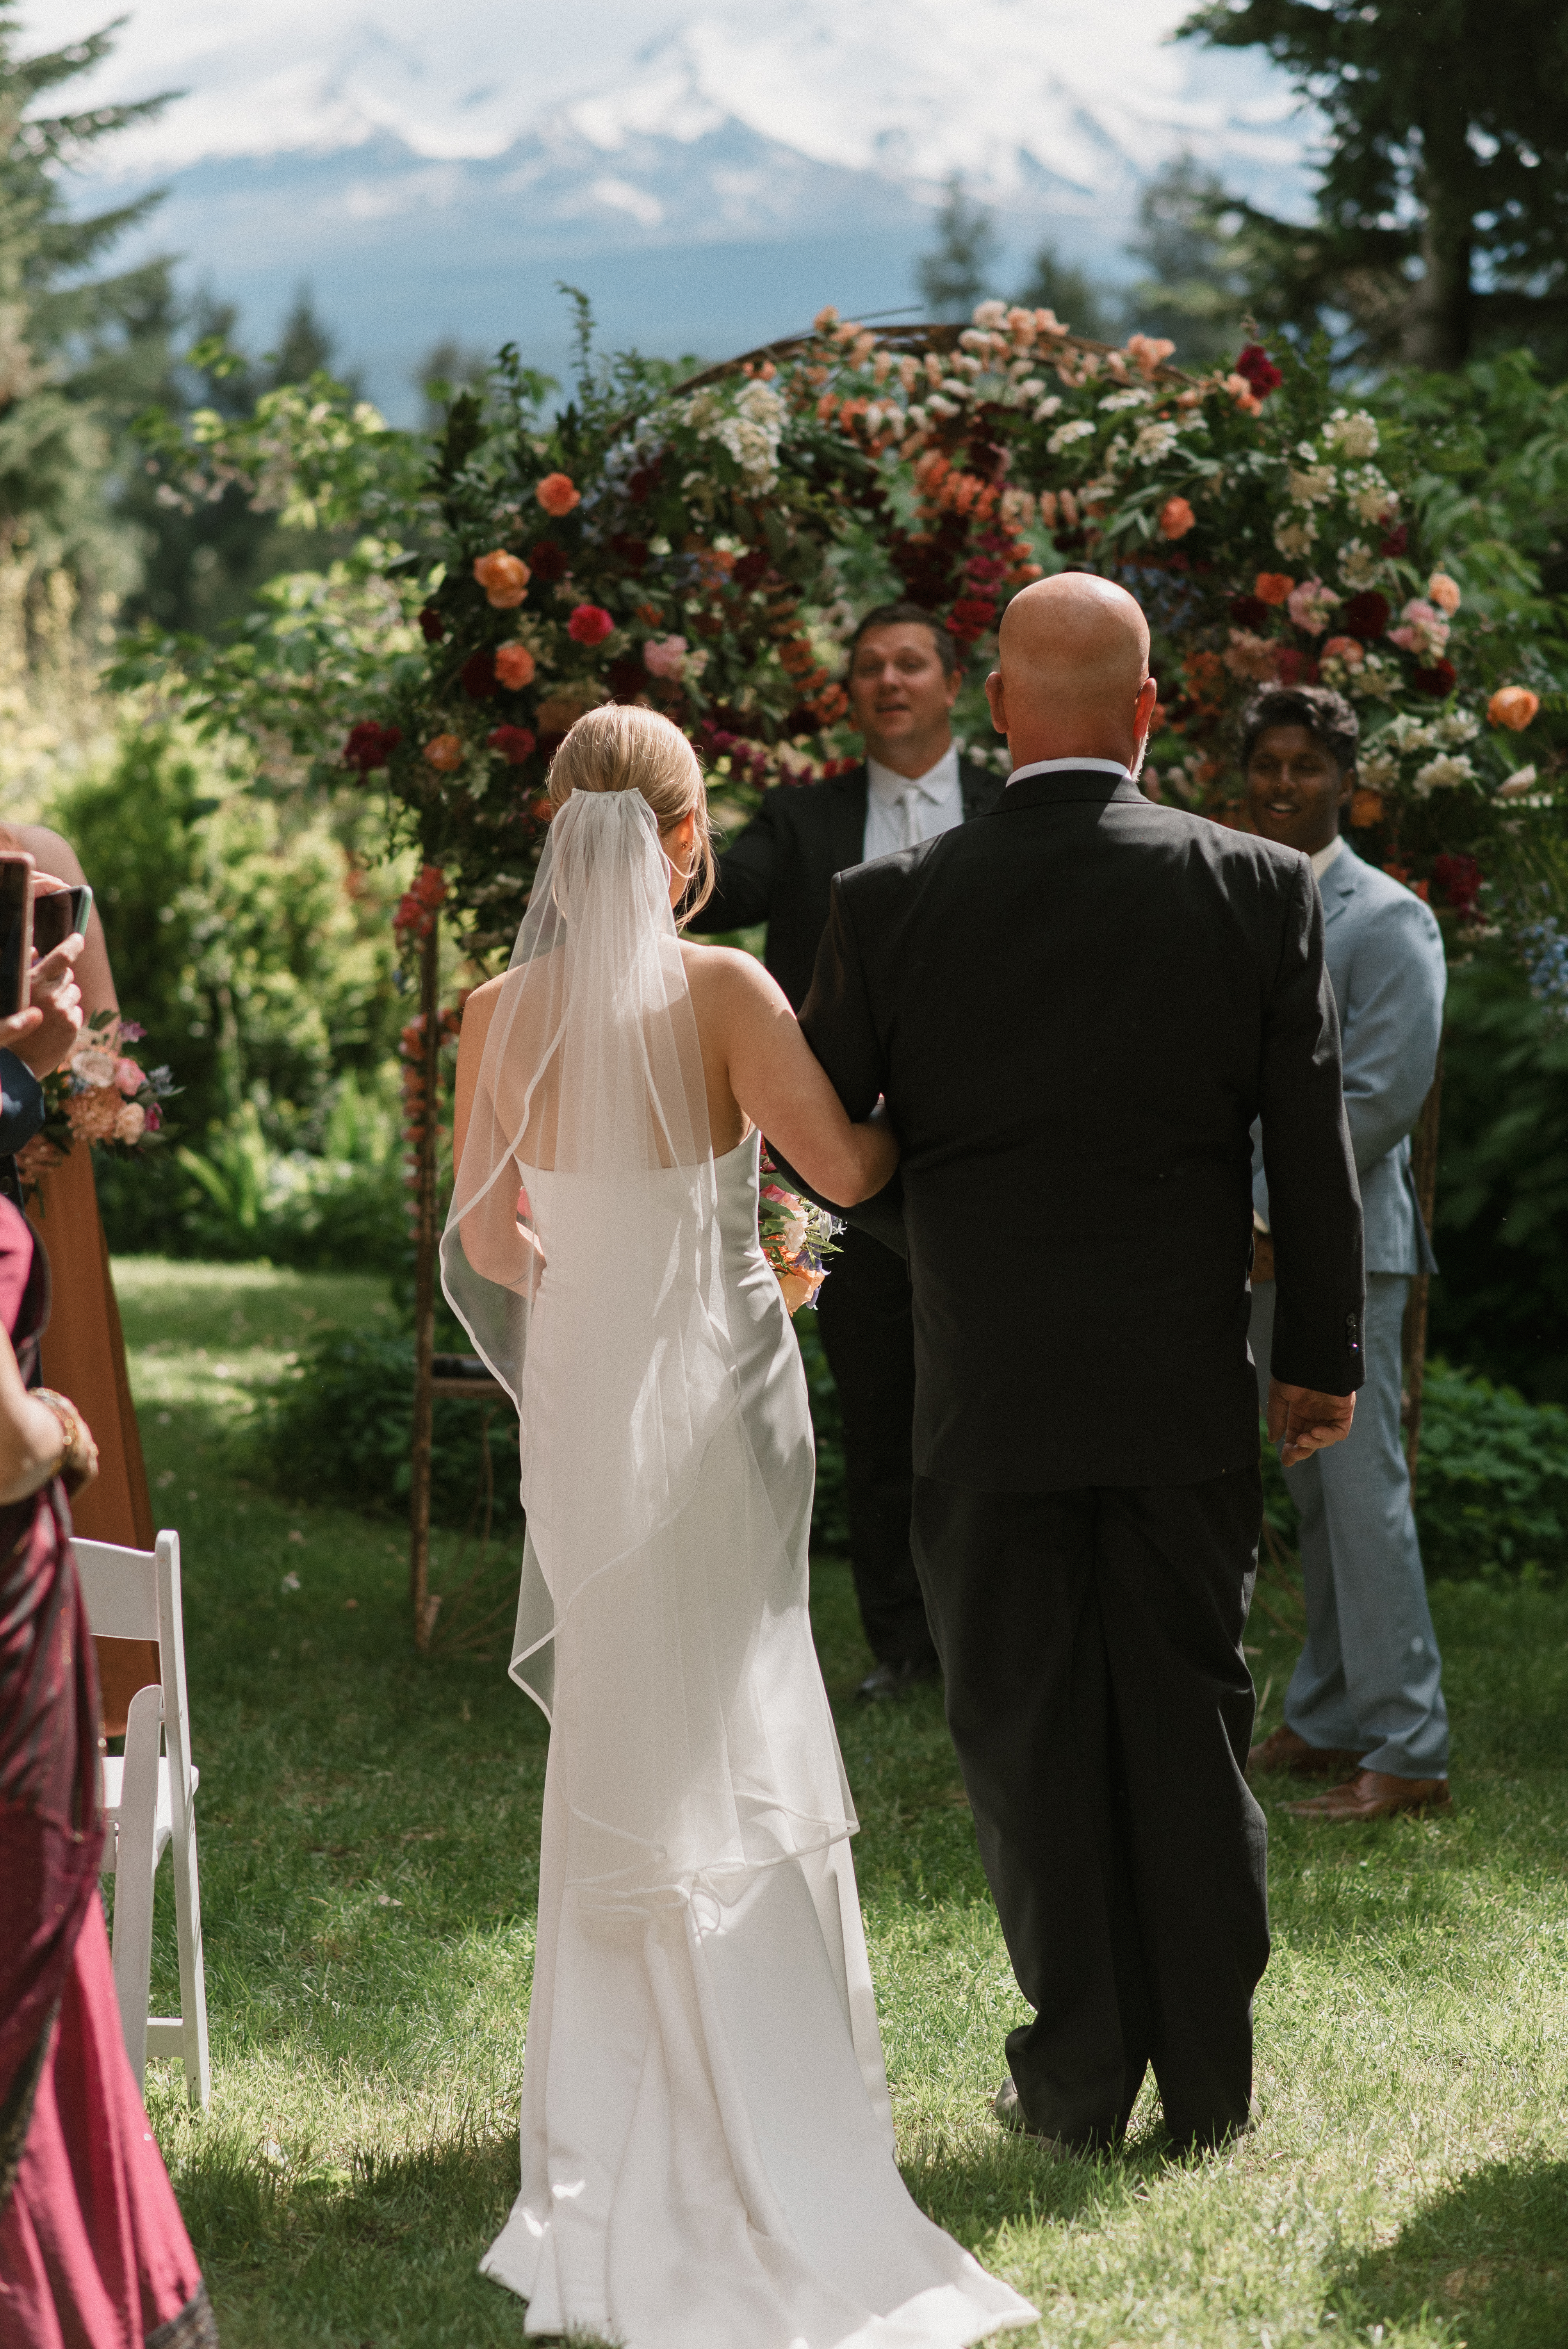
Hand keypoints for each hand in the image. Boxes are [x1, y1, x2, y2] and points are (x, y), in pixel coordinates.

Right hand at [8, 935, 83, 1077]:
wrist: (15, 1061)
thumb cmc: (10, 1023)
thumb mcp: (11, 994)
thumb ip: (24, 970)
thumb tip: (35, 948)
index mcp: (31, 982)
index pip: (60, 957)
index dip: (72, 946)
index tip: (79, 939)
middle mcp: (48, 994)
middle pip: (67, 975)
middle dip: (59, 981)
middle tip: (44, 997)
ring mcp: (61, 1010)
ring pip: (73, 992)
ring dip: (64, 999)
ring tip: (46, 1014)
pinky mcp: (71, 1025)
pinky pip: (76, 1010)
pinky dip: (68, 1016)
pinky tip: (53, 1026)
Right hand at [1268, 1379, 1355, 1467]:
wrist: (1312, 1358)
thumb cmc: (1294, 1372)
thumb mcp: (1279, 1396)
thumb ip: (1277, 1418)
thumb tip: (1273, 1440)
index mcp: (1300, 1411)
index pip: (1297, 1435)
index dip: (1292, 1448)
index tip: (1285, 1460)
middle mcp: (1316, 1414)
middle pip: (1311, 1440)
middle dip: (1302, 1450)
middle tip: (1292, 1456)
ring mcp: (1331, 1413)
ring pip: (1325, 1438)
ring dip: (1314, 1443)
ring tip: (1303, 1439)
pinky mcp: (1344, 1411)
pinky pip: (1339, 1431)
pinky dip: (1328, 1436)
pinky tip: (1316, 1432)